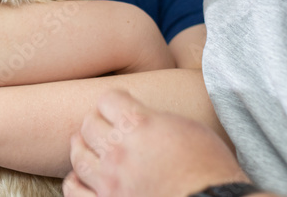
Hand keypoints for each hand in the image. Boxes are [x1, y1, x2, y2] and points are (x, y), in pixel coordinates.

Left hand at [65, 89, 246, 196]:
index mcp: (139, 124)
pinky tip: (84, 179)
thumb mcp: (191, 129)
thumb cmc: (211, 170)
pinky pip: (74, 190)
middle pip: (89, 125)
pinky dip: (76, 182)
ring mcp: (110, 181)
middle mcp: (118, 150)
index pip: (107, 99)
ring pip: (79, 156)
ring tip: (88, 147)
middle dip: (98, 122)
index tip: (121, 106)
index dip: (115, 101)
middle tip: (106, 127)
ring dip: (83, 148)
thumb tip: (146, 116)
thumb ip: (158, 119)